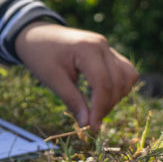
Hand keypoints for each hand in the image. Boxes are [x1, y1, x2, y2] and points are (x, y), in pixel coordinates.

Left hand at [14, 21, 138, 131]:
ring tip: (97, 108)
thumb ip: (71, 100)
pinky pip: (124, 70)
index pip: (103, 83)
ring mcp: (106, 46)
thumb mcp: (52, 78)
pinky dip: (118, 85)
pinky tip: (103, 95)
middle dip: (107, 105)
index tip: (92, 127)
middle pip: (118, 82)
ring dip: (117, 96)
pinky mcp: (106, 51)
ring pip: (127, 76)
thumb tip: (87, 124)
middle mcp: (102, 45)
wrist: (34, 34)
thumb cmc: (39, 55)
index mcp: (87, 49)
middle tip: (92, 121)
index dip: (100, 108)